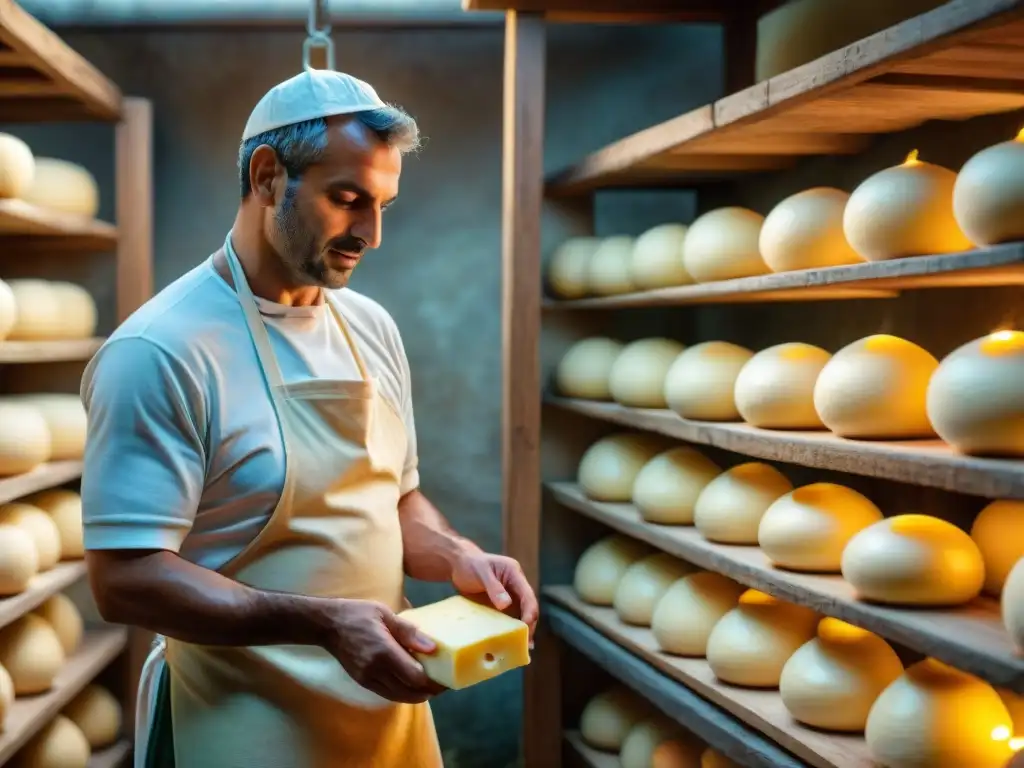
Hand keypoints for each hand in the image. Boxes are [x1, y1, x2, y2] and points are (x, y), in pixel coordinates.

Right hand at [316, 598, 445, 703]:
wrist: (328, 625)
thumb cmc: (358, 614)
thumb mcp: (385, 613)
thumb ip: (409, 631)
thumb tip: (432, 647)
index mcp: (383, 652)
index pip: (415, 677)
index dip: (434, 681)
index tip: (447, 675)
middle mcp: (375, 670)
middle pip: (410, 692)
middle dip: (430, 691)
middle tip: (444, 683)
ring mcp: (368, 679)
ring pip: (400, 697)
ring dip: (418, 694)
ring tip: (432, 684)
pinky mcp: (363, 682)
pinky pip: (388, 694)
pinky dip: (404, 692)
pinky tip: (412, 683)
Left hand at [451, 551, 539, 644]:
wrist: (458, 565)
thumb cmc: (470, 564)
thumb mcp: (481, 572)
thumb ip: (494, 587)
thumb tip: (506, 604)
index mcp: (514, 574)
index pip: (528, 595)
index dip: (529, 612)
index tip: (526, 627)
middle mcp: (516, 586)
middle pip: (528, 608)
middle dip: (529, 625)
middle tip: (527, 643)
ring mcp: (509, 596)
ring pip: (520, 615)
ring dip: (522, 630)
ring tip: (523, 649)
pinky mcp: (500, 605)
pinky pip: (508, 619)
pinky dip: (510, 630)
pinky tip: (510, 643)